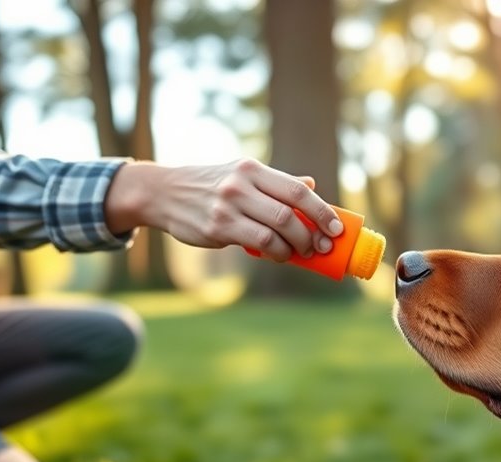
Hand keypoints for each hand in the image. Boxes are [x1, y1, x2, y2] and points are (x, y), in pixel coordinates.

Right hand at [105, 159, 343, 260]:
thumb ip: (275, 182)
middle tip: (321, 247)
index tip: (337, 228)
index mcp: (252, 169)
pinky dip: (275, 252)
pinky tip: (277, 254)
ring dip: (294, 246)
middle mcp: (241, 184)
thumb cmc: (209, 184)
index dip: (322, 211)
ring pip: (276, 231)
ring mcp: (228, 206)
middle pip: (290, 212)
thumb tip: (311, 185)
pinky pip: (257, 243)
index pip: (297, 190)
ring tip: (300, 252)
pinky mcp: (218, 227)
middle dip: (312, 234)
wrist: (163, 192)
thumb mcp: (241, 173)